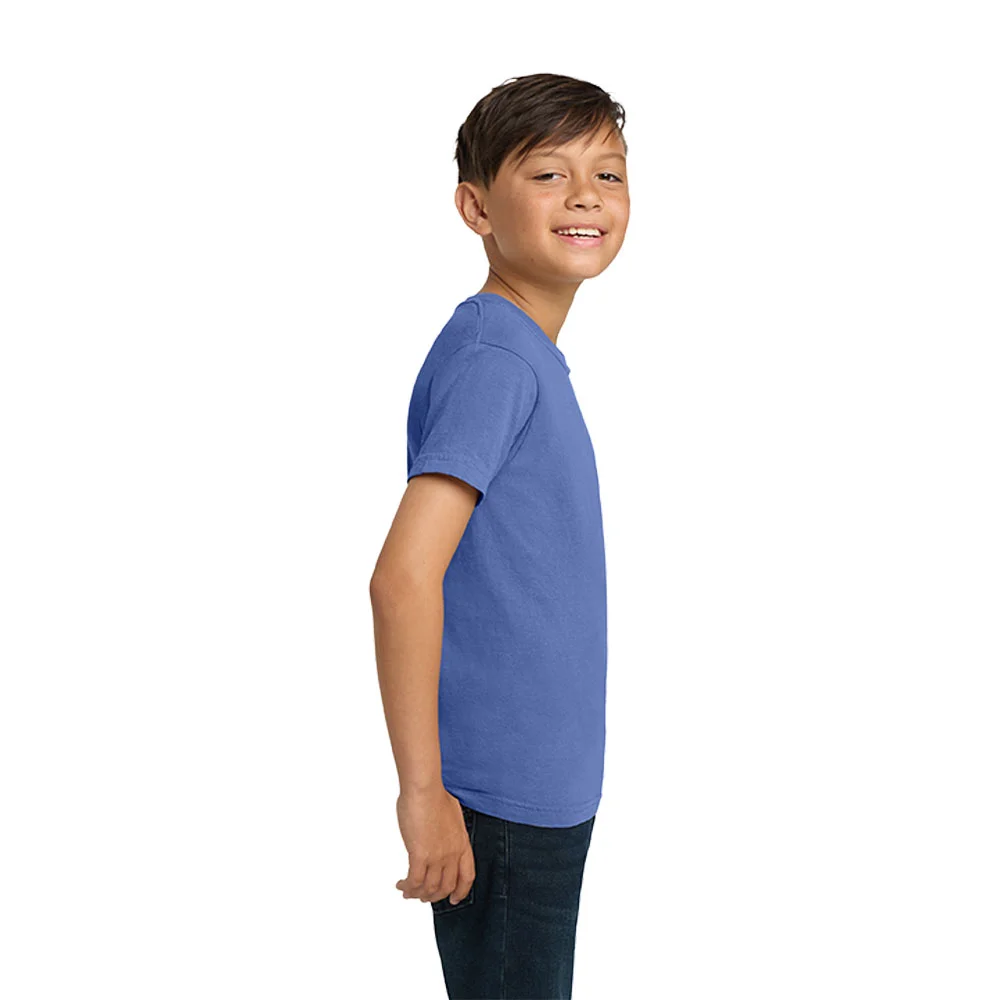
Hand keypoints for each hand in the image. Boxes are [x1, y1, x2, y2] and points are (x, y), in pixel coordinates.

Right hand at [395, 786, 474, 905]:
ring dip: (418, 894)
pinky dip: (408, 887)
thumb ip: (449, 832)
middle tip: (423, 896)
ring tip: (408, 892)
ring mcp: (437, 856)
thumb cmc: (434, 795)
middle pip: (446, 886)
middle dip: (434, 895)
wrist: (425, 789)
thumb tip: (441, 836)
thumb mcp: (451, 816)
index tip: (454, 898)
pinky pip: (415, 881)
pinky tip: (401, 885)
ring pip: (429, 888)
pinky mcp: (420, 855)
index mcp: (462, 843)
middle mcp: (452, 853)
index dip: (461, 891)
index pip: (467, 876)